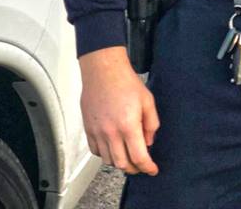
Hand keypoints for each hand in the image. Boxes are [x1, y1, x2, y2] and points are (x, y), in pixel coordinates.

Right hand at [79, 46, 159, 174]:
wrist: (104, 71)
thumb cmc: (125, 82)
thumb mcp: (148, 101)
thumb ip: (151, 124)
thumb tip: (148, 142)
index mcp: (128, 126)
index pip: (139, 157)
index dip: (147, 167)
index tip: (152, 169)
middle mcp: (111, 133)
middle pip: (122, 164)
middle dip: (135, 168)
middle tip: (142, 166)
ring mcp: (98, 132)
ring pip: (108, 160)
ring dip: (120, 163)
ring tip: (128, 157)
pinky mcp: (88, 129)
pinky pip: (96, 151)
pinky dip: (105, 155)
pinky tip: (113, 149)